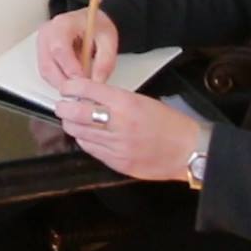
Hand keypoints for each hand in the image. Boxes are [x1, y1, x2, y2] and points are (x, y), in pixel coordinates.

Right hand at [37, 8, 119, 84]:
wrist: (90, 22)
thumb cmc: (96, 25)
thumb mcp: (109, 39)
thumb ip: (105, 61)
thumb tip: (97, 81)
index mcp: (63, 24)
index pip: (59, 49)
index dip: (70, 68)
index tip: (84, 81)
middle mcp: (48, 33)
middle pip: (48, 64)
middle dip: (66, 81)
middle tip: (83, 89)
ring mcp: (42, 44)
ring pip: (46, 71)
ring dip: (63, 83)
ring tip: (80, 84)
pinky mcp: (42, 54)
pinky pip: (47, 73)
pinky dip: (60, 80)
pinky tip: (73, 79)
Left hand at [52, 80, 203, 182]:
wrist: (189, 150)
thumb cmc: (170, 124)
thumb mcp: (143, 101)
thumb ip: (116, 100)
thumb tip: (91, 98)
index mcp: (126, 104)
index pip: (88, 90)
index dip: (71, 87)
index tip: (67, 87)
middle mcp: (118, 124)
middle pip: (76, 113)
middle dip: (64, 108)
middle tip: (62, 105)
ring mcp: (117, 146)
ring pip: (80, 133)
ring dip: (72, 125)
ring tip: (71, 120)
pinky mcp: (118, 163)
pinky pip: (91, 150)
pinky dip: (85, 141)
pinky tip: (86, 136)